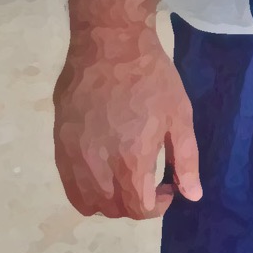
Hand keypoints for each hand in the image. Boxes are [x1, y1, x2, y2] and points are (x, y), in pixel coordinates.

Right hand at [52, 18, 201, 220]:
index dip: (157, 207)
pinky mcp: (59, 143)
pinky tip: (102, 171)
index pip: (138, 208)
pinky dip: (86, 190)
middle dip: (135, 205)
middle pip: (113, 209)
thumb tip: (192, 195)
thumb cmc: (151, 77)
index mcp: (130, 160)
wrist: (109, 43)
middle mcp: (97, 165)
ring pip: (87, 202)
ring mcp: (73, 155)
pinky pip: (69, 184)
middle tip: (149, 183)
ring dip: (109, 201)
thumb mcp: (179, 115)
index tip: (167, 189)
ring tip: (124, 179)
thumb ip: (185, 160)